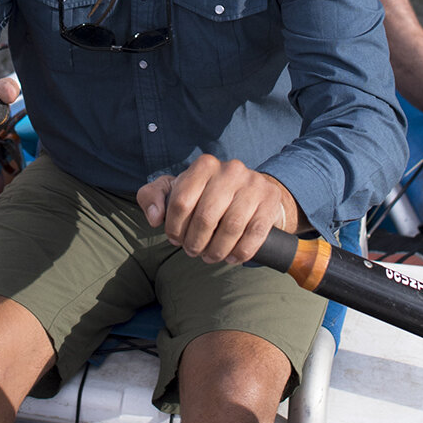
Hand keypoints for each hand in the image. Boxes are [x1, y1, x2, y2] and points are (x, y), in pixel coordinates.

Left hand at [137, 156, 299, 263]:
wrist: (247, 192)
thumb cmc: (203, 194)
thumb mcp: (174, 190)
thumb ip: (152, 196)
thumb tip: (154, 218)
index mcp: (204, 165)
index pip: (181, 201)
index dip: (174, 227)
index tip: (175, 239)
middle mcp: (230, 169)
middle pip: (206, 217)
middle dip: (195, 242)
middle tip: (192, 252)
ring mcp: (253, 184)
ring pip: (231, 227)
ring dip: (217, 250)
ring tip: (210, 256)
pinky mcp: (270, 200)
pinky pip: (255, 233)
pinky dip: (241, 252)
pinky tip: (232, 258)